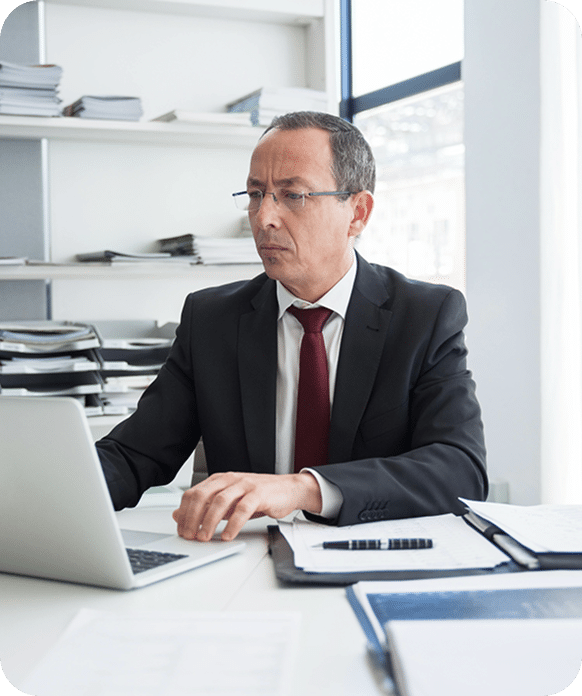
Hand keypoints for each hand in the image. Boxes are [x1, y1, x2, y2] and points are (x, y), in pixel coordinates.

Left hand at [172, 471, 322, 541]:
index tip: (181, 530)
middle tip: (190, 535)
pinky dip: (233, 524)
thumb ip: (206, 507)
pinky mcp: (259, 494)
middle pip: (203, 495)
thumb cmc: (259, 496)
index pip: (194, 493)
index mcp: (220, 479)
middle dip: (192, 518)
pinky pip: (243, 509)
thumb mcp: (229, 501)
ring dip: (209, 522)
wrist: (288, 489)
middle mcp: (230, 479)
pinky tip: (228, 536)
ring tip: (205, 537)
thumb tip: (179, 515)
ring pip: (220, 501)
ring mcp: (245, 485)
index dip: (184, 512)